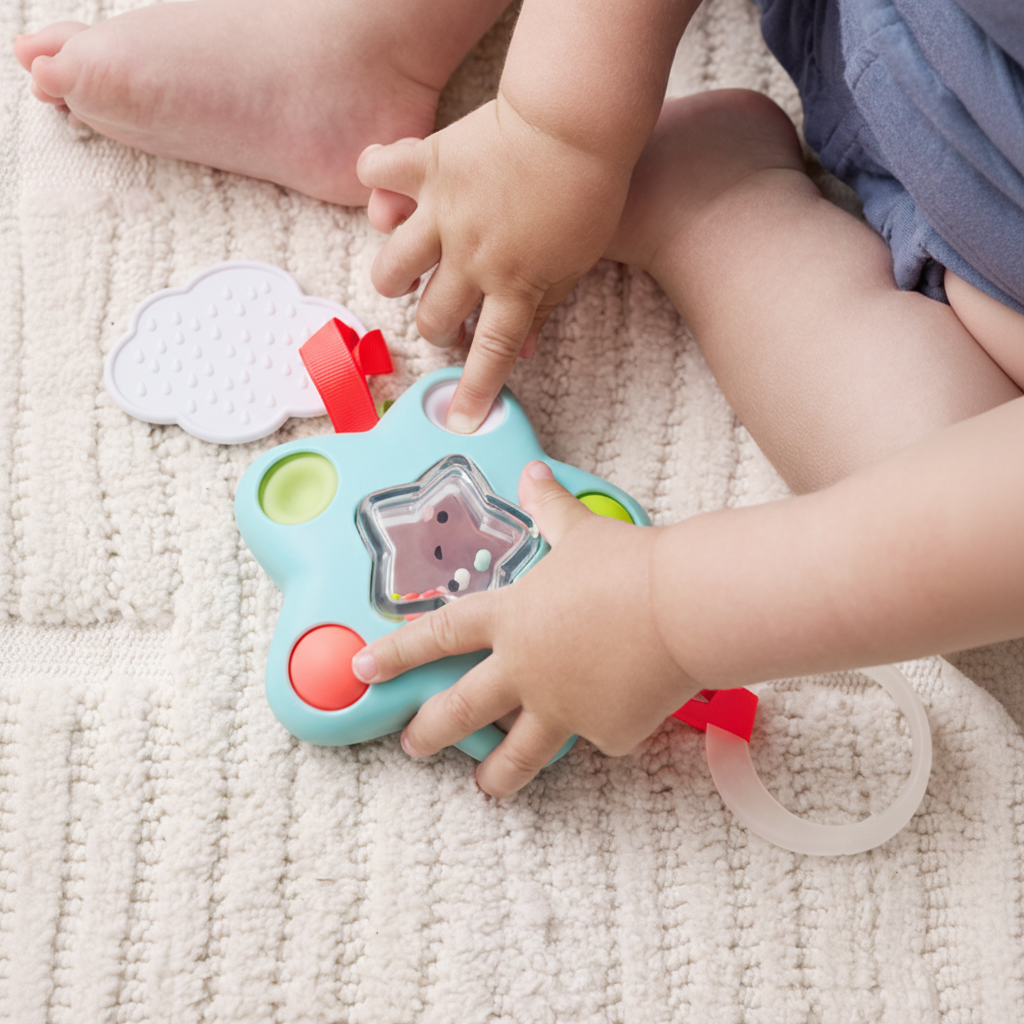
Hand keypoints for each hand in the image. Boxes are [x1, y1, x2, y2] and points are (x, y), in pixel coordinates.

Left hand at [351, 462, 699, 796]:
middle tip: (411, 746)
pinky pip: (598, 735)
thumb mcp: (582, 531)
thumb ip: (550, 507)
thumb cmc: (628, 563)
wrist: (682, 608)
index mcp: (512, 618)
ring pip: (517, 755)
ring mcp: (562, 708)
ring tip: (486, 788)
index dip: (397, 651)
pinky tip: (622, 710)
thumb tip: (532, 471)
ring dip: (495, 775)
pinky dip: (602, 727)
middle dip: (429, 732)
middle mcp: (525, 670)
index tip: (362, 670)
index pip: (440, 634)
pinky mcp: (606, 732)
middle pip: (460, 710)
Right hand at [357, 94, 633, 431]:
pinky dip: (376, 180)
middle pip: (432, 318)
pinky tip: (388, 188)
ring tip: (408, 271)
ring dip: (395, 277)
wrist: (577, 121)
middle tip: (444, 314)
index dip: (473, 391)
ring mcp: (443, 214)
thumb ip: (543, 308)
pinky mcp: (426, 166)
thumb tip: (521, 351)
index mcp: (515, 285)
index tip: (458, 420)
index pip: (490, 352)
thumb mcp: (575, 263)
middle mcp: (471, 258)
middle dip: (434, 328)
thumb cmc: (588, 192)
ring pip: (391, 269)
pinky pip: (377, 175)